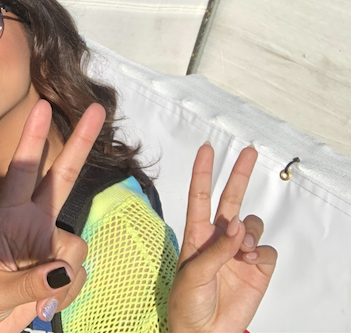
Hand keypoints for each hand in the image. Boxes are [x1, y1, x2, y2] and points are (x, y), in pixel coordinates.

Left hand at [0, 101, 103, 332]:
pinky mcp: (58, 272)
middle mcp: (33, 223)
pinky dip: (65, 296)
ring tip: (34, 303)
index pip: (22, 169)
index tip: (42, 106)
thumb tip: (67, 270)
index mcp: (8, 216)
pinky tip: (41, 308)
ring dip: (63, 280)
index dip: (33, 138)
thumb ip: (32, 280)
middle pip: (62, 178)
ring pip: (77, 247)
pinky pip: (78, 276)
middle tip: (98, 110)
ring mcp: (47, 246)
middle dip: (80, 144)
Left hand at [169, 144, 276, 332]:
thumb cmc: (187, 303)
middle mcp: (218, 238)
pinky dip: (260, 252)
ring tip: (240, 249)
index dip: (203, 172)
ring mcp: (238, 251)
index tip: (207, 149)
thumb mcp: (193, 273)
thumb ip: (217, 248)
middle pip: (231, 198)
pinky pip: (266, 250)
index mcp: (196, 234)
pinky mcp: (256, 268)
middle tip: (249, 151)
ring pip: (251, 224)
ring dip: (249, 230)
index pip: (200, 196)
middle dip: (239, 174)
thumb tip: (237, 225)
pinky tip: (249, 262)